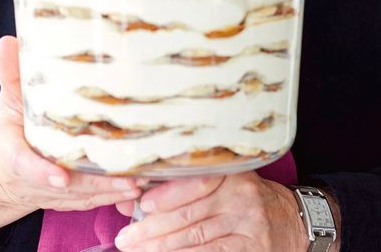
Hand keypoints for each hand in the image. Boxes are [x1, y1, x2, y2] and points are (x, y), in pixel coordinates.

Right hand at [0, 36, 140, 240]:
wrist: (7, 176)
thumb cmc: (13, 134)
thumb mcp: (8, 103)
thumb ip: (11, 76)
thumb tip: (9, 42)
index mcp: (18, 158)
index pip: (28, 167)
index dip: (43, 173)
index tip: (60, 177)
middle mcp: (40, 181)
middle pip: (70, 188)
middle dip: (98, 184)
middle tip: (128, 178)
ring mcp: (58, 194)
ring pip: (88, 197)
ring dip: (114, 192)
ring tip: (142, 181)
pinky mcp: (74, 199)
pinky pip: (97, 201)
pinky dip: (118, 197)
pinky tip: (143, 186)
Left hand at [113, 172, 311, 250]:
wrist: (290, 219)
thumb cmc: (243, 197)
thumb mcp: (221, 183)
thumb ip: (181, 188)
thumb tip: (132, 199)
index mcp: (229, 172)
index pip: (194, 182)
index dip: (167, 195)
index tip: (141, 205)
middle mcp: (240, 195)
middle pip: (189, 215)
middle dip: (153, 230)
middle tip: (127, 238)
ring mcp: (249, 224)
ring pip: (197, 240)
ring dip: (163, 248)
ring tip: (137, 250)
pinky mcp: (253, 248)